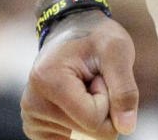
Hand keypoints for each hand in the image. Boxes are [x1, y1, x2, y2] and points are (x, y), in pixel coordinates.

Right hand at [21, 11, 138, 138]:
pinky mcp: (35, 126)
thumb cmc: (96, 37)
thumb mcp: (117, 50)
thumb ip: (125, 89)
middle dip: (101, 107)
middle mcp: (32, 102)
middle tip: (93, 79)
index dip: (108, 98)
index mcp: (48, 80)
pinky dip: (79, 123)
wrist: (73, 29)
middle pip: (88, 131)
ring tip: (83, 84)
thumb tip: (126, 127)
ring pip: (80, 136)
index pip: (94, 119)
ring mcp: (31, 117)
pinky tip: (74, 99)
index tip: (100, 74)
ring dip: (90, 113)